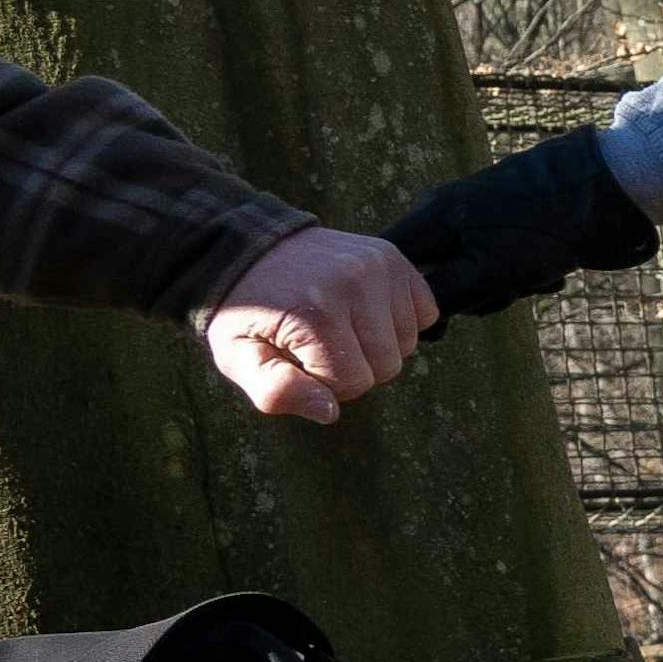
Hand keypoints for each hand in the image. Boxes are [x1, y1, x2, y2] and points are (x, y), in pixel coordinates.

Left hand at [199, 225, 437, 424]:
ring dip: (377, 345)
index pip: (355, 383)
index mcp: (315, 314)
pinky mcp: (392, 257)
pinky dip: (401, 321)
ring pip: (407, 342)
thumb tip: (330, 411)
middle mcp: (354, 284)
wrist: (245, 250)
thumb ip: (277, 392)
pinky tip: (367, 313)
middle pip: (387, 365)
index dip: (327, 383)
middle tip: (320, 345)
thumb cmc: (244, 311)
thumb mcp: (237, 357)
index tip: (300, 361)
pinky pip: (425, 311)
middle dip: (355, 366)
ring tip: (341, 326)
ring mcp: (378, 267)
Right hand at [380, 128, 660, 318]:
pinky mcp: (518, 226)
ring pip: (478, 276)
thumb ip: (443, 297)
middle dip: (474, 295)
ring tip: (539, 273)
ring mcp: (487, 218)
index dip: (403, 301)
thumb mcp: (486, 273)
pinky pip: (509, 265)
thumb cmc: (545, 231)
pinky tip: (557, 269)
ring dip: (509, 287)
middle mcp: (453, 213)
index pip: (390, 264)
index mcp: (434, 216)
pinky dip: (531, 274)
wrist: (615, 189)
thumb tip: (417, 325)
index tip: (434, 325)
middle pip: (437, 275)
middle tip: (505, 289)